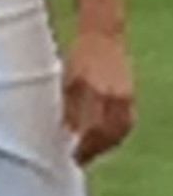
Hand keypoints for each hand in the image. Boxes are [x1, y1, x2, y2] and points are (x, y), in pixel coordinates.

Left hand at [63, 30, 135, 164]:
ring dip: (106, 145)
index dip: (81, 146)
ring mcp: (123, 96)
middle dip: (92, 150)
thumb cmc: (79, 57)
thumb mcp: (66, 80)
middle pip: (104, 133)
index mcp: (90, 90)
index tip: (71, 158)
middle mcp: (110, 96)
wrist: (103, 37)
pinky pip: (127, 123)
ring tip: (91, 153)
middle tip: (79, 159)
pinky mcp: (130, 96)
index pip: (87, 128)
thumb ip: (67, 107)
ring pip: (118, 131)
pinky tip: (106, 140)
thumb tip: (65, 132)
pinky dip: (117, 135)